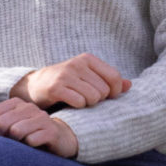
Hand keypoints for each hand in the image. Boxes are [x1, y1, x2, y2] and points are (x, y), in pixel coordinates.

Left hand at [0, 98, 78, 157]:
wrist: (61, 139)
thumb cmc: (30, 136)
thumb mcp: (11, 129)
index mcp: (15, 103)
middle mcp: (28, 107)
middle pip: (1, 122)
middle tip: (1, 150)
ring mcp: (41, 118)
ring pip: (16, 131)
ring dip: (14, 144)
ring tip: (19, 149)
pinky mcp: (51, 131)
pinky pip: (32, 140)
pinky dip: (28, 148)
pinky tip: (33, 150)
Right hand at [9, 53, 130, 109]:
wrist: (35, 85)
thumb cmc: (67, 82)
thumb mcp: (87, 77)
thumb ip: (109, 81)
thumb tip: (130, 85)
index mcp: (88, 59)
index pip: (114, 77)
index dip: (115, 92)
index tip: (106, 97)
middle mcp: (77, 64)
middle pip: (104, 90)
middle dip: (99, 99)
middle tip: (87, 98)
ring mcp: (66, 75)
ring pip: (93, 97)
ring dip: (88, 104)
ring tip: (79, 100)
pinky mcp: (56, 88)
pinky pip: (79, 102)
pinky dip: (78, 106)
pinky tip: (71, 103)